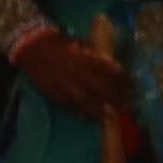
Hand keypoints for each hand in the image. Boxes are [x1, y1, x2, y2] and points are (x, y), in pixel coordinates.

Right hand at [15, 32, 138, 125]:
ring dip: (99, 110)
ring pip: (86, 101)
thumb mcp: (80, 43)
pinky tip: (88, 118)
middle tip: (125, 105)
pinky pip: (69, 106)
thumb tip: (111, 65)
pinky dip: (80, 113)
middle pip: (101, 88)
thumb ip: (94, 55)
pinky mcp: (54, 93)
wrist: (31, 48)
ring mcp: (65, 86)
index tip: (130, 85)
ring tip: (110, 117)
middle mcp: (77, 73)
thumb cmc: (59, 44)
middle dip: (115, 97)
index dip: (121, 79)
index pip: (109, 71)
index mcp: (84, 58)